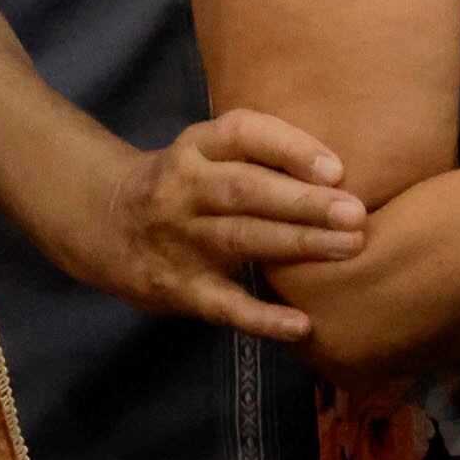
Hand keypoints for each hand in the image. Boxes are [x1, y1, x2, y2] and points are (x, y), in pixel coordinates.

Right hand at [68, 111, 365, 344]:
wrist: (102, 224)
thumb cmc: (187, 182)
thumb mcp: (208, 151)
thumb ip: (263, 152)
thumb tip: (340, 172)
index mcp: (195, 148)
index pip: (240, 134)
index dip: (289, 149)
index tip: (336, 169)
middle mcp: (183, 190)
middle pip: (245, 191)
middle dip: (303, 203)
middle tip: (357, 213)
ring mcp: (177, 241)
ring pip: (241, 240)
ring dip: (298, 245)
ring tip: (350, 247)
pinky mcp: (176, 288)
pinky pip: (222, 305)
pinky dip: (262, 318)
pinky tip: (301, 325)